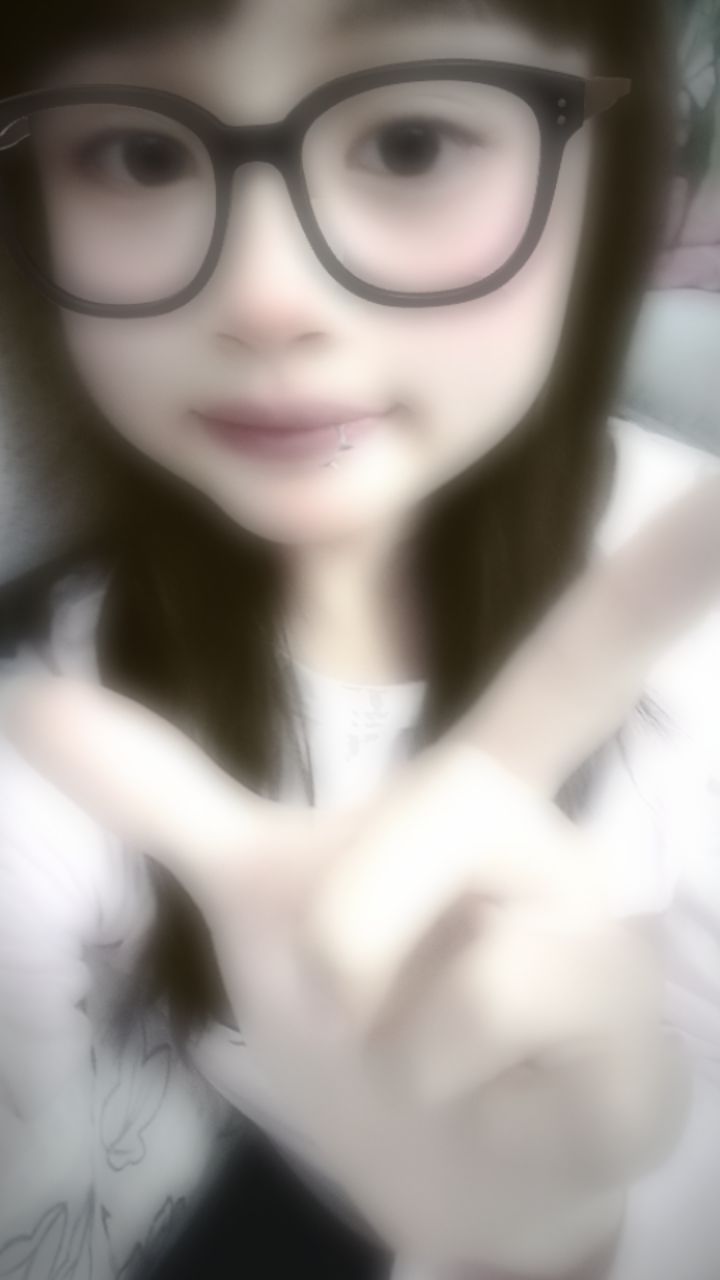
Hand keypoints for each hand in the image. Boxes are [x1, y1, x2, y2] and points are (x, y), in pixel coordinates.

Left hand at [1, 474, 717, 1274]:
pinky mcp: (625, 1021)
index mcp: (480, 792)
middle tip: (374, 1004)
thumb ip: (166, 792)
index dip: (671, 572)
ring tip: (433, 1058)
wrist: (455, 1181)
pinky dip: (434, 1071)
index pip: (582, 656)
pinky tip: (493, 1090)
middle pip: (400, 840)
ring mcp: (598, 927)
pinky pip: (485, 1007)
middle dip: (341, 947)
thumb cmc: (373, 1026)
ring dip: (376, 1028)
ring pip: (419, 942)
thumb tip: (31, 691)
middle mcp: (554, 835)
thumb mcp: (263, 905)